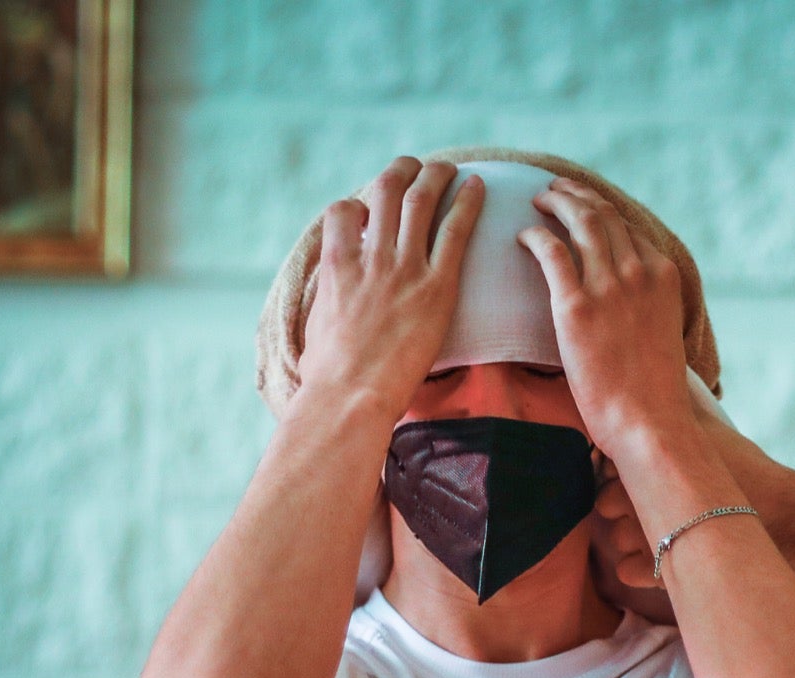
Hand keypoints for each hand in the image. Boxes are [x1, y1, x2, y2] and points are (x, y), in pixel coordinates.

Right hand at [298, 157, 484, 423]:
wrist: (351, 395)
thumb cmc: (328, 375)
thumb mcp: (316, 326)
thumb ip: (327, 300)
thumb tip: (328, 303)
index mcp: (337, 265)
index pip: (343, 210)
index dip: (358, 203)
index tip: (371, 208)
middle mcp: (370, 257)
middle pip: (385, 192)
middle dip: (401, 171)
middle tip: (414, 166)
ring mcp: (404, 269)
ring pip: (421, 201)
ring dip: (435, 176)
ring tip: (446, 167)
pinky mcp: (437, 287)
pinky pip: (455, 232)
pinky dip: (467, 203)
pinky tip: (478, 186)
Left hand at [518, 178, 692, 456]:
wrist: (649, 421)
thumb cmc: (653, 391)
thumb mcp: (661, 332)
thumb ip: (646, 305)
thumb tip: (625, 303)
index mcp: (663, 275)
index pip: (627, 227)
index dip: (600, 210)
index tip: (581, 205)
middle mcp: (639, 271)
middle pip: (603, 214)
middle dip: (576, 195)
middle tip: (553, 190)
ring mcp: (610, 286)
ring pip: (579, 221)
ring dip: (555, 202)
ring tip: (537, 200)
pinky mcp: (577, 306)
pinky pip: (551, 252)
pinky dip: (534, 236)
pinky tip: (522, 236)